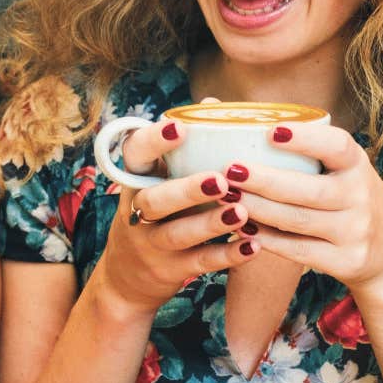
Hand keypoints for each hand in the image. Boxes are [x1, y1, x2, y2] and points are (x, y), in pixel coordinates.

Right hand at [89, 115, 256, 312]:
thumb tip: (213, 104)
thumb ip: (183, 147)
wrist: (128, 278)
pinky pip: (200, 263)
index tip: (180, 128)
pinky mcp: (171, 271)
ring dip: (210, 224)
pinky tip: (254, 246)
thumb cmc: (156, 212)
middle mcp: (138, 211)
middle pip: (154, 200)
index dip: (153, 141)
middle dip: (186, 190)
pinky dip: (227, 255)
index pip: (134, 155)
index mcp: (136, 180)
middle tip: (220, 180)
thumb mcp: (157, 180)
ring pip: (177, 234)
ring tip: (241, 212)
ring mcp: (152, 244)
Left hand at [223, 123, 382, 288]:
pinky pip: (298, 250)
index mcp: (358, 165)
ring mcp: (354, 232)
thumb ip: (309, 151)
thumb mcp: (345, 169)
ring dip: (257, 209)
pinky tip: (242, 228)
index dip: (305, 139)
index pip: (337, 146)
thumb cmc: (350, 196)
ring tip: (227, 197)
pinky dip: (267, 239)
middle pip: (308, 189)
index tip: (271, 131)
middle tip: (230, 170)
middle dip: (264, 180)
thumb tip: (241, 121)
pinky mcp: (345, 262)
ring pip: (297, 221)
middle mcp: (361, 197)